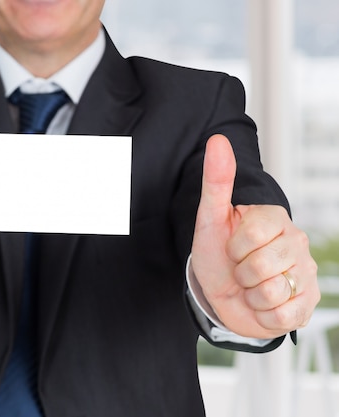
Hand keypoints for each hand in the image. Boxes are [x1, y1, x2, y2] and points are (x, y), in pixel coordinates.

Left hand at [190, 134, 319, 338]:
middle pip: (261, 266)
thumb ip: (216, 180)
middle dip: (240, 273)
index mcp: (275, 219)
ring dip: (250, 295)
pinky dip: (263, 314)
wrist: (222, 294)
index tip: (232, 247)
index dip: (233, 247)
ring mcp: (306, 274)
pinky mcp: (306, 304)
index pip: (252, 234)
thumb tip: (217, 139)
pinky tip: (261, 303)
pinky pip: (282, 315)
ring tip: (250, 286)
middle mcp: (297, 243)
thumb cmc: (217, 253)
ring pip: (271, 291)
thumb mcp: (211, 217)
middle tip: (240, 269)